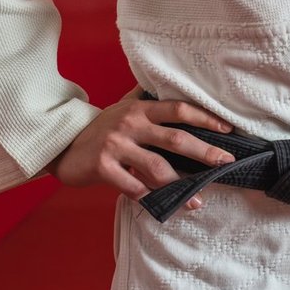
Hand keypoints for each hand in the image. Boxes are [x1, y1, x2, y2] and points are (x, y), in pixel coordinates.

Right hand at [46, 86, 234, 210]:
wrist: (62, 145)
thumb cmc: (100, 127)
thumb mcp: (123, 107)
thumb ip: (146, 98)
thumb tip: (171, 83)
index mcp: (140, 108)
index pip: (179, 110)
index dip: (205, 118)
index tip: (227, 129)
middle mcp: (130, 124)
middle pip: (175, 138)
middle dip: (204, 152)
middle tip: (226, 163)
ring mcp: (115, 145)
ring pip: (156, 167)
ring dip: (181, 186)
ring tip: (197, 199)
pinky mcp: (102, 167)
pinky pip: (132, 186)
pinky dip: (149, 198)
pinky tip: (163, 206)